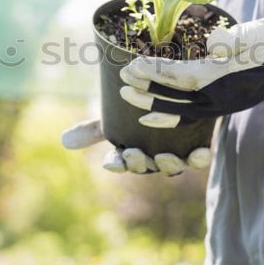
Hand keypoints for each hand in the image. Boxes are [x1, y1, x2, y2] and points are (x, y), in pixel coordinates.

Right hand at [61, 119, 211, 175]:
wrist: (178, 98)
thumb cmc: (143, 111)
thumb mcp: (116, 116)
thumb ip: (94, 128)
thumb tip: (63, 141)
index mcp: (132, 152)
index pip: (120, 162)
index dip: (116, 164)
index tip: (111, 161)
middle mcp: (153, 157)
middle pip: (145, 166)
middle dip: (138, 163)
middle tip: (134, 153)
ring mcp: (177, 153)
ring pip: (172, 166)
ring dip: (166, 164)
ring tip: (163, 156)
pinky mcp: (198, 146)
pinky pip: (200, 159)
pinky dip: (199, 157)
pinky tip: (199, 151)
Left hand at [119, 6, 263, 127]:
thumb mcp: (254, 33)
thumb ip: (233, 39)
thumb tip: (214, 45)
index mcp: (225, 77)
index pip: (182, 77)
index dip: (155, 73)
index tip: (131, 66)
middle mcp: (221, 95)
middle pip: (175, 96)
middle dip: (146, 90)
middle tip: (121, 82)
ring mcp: (221, 103)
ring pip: (180, 109)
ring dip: (153, 103)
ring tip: (128, 96)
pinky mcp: (221, 104)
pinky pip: (190, 115)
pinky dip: (170, 117)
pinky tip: (151, 115)